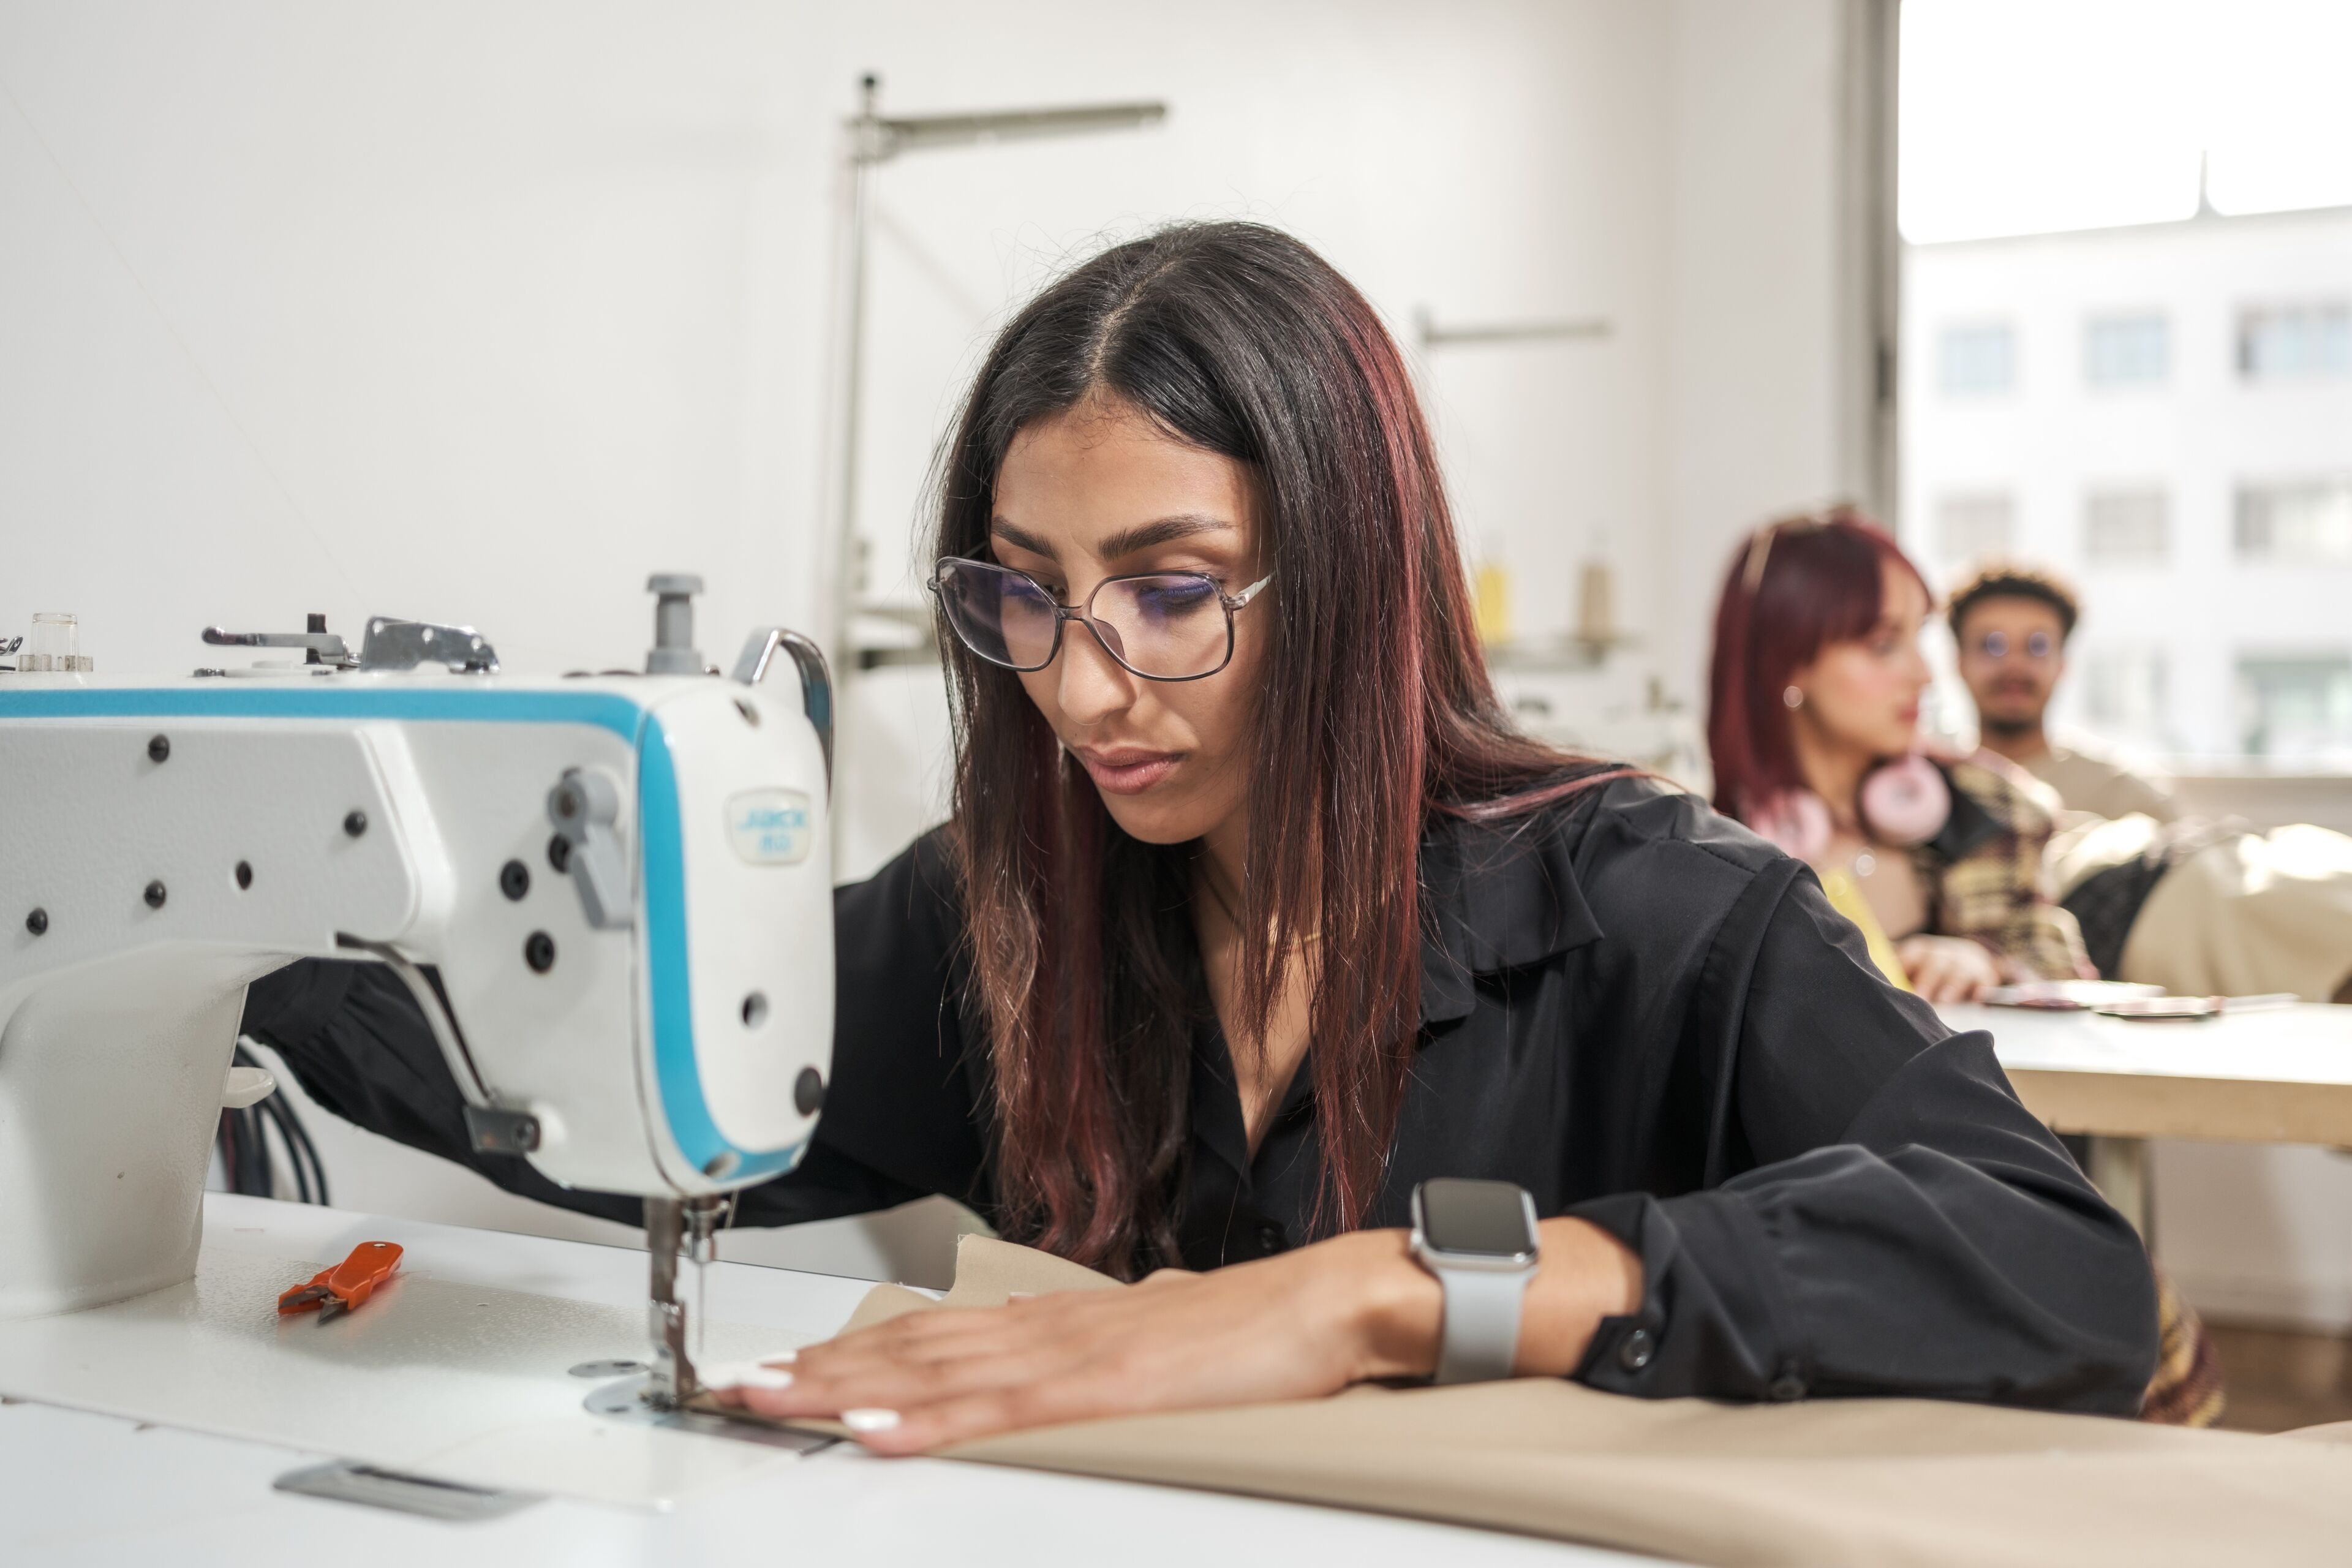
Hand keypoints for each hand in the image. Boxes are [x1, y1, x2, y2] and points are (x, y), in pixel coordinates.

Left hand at [713, 1219, 1638, 1453]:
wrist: (1336, 1301)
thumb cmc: (1262, 1327)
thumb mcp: (1171, 1340)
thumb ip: (1120, 1349)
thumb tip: (1094, 1352)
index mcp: (1066, 1323)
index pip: (938, 1336)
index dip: (855, 1353)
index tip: (788, 1366)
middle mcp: (1057, 1329)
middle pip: (916, 1348)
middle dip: (821, 1371)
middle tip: (739, 1386)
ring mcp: (1081, 1354)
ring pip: (941, 1370)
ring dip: (850, 1389)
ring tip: (777, 1403)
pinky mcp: (1112, 1386)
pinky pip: (1006, 1406)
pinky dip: (934, 1414)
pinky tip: (881, 1426)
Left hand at [1895, 934, 2001, 1002]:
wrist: (1964, 957)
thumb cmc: (1926, 971)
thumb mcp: (1910, 969)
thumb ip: (1896, 979)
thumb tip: (1879, 996)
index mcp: (1918, 952)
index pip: (1909, 956)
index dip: (1902, 968)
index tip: (1894, 984)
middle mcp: (1941, 955)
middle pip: (1933, 964)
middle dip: (1926, 981)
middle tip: (1919, 997)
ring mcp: (1964, 963)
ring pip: (1958, 971)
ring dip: (1952, 986)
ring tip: (1945, 1001)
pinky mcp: (1983, 975)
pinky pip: (1984, 980)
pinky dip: (1982, 989)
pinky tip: (1978, 998)